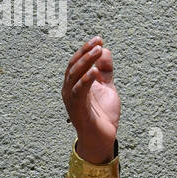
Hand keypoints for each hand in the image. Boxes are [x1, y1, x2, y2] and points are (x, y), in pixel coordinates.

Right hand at [63, 36, 119, 161]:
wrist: (102, 139)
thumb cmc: (102, 114)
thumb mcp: (107, 87)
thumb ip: (105, 70)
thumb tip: (105, 50)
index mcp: (75, 84)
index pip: (78, 62)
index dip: (86, 50)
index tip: (99, 39)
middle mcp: (69, 90)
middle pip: (74, 66)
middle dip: (85, 52)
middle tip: (98, 42)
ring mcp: (72, 100)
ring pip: (75, 76)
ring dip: (86, 62)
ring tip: (97, 51)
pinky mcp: (78, 110)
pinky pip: (79, 93)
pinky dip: (86, 81)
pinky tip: (94, 72)